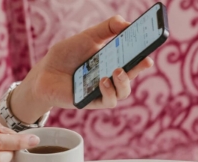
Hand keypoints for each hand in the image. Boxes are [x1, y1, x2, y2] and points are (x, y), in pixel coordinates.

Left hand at [11, 15, 153, 119]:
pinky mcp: (93, 102)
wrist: (44, 73)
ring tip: (117, 70)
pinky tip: (103, 81)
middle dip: (140, 67)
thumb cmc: (66, 55)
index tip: (153, 44)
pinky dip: (109, 91)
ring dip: (124, 82)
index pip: (133, 56)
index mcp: (113, 59)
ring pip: (124, 91)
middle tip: (145, 60)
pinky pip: (108, 101)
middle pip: (132, 74)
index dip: (144, 51)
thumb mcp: (87, 37)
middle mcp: (111, 76)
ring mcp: (103, 90)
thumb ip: (107, 29)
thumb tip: (125, 22)